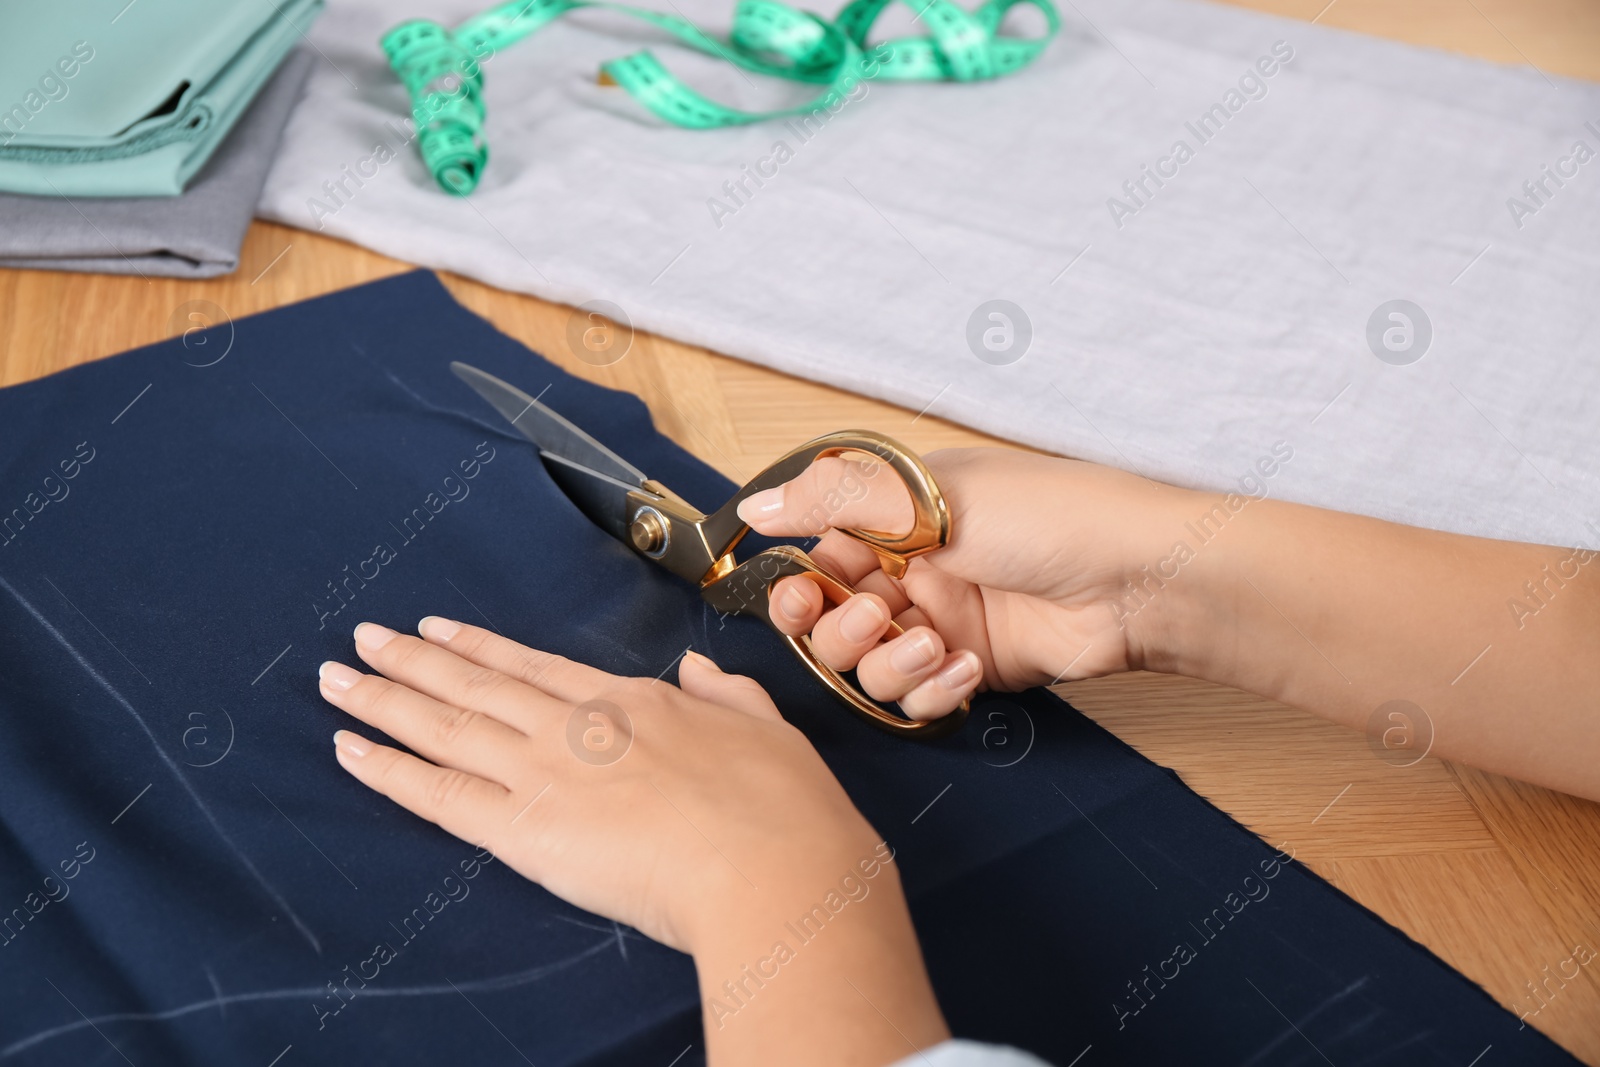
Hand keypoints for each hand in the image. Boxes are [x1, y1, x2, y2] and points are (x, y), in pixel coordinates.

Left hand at [318, 619, 948, 1064]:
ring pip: (447, 727)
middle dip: (415, 660)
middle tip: (364, 637)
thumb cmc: (783, 807)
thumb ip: (724, 694)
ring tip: (336, 678)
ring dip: (385, 700)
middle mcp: (578, 726)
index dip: (483, 648)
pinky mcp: (527, 831)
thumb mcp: (766, 725)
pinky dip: (390, 770)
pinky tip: (349, 751)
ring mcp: (547, 773)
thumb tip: (696, 670)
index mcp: (634, 702)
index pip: (538, 667)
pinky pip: (441, 795)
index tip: (440, 630)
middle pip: (478, 685)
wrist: (774, 866)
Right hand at [736, 448, 1190, 716]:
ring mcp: (941, 622)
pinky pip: (919, 697)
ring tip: (932, 646)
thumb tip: (753, 507)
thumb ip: (832, 501)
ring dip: (888, 665)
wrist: (1139, 576)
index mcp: (896, 515)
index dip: (798, 586)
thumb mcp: (927, 494)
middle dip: (839, 632)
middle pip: (829, 621)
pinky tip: (964, 669)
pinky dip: (931, 691)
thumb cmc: (1047, 514)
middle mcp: (911, 569)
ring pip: (868, 667)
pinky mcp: (970, 668)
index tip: (801, 597)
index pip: (815, 557)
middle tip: (876, 619)